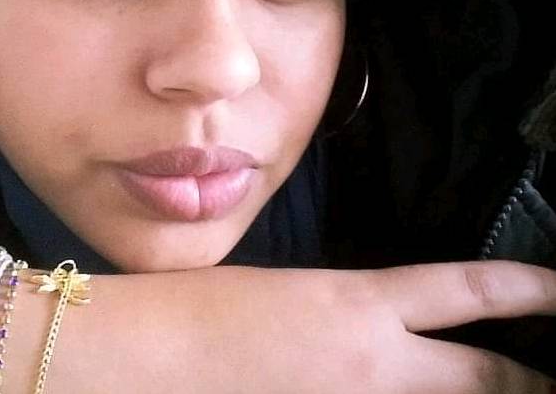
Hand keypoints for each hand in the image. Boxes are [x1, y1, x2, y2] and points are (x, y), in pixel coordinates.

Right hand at [195, 260, 555, 392]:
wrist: (154, 358)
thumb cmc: (209, 308)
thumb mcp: (291, 295)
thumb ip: (350, 314)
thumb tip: (384, 330)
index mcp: (359, 306)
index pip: (467, 292)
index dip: (529, 288)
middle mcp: (376, 365)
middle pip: (486, 377)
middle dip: (530, 381)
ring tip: (502, 388)